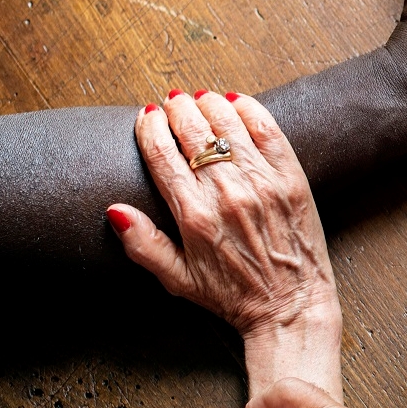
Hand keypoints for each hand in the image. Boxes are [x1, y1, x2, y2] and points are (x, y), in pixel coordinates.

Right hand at [108, 91, 341, 397]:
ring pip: (229, 126)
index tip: (147, 115)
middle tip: (173, 102)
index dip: (150, 128)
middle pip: (194, 133)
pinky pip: (269, 132)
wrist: (292, 308)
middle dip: (178, 110)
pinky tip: (237, 103)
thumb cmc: (234, 296)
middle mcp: (228, 194)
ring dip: (210, 105)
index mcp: (195, 216)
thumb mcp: (179, 280)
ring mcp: (263, 184)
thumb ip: (144, 245)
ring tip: (200, 99)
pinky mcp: (292, 180)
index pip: (163, 155)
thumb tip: (114, 210)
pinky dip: (251, 112)